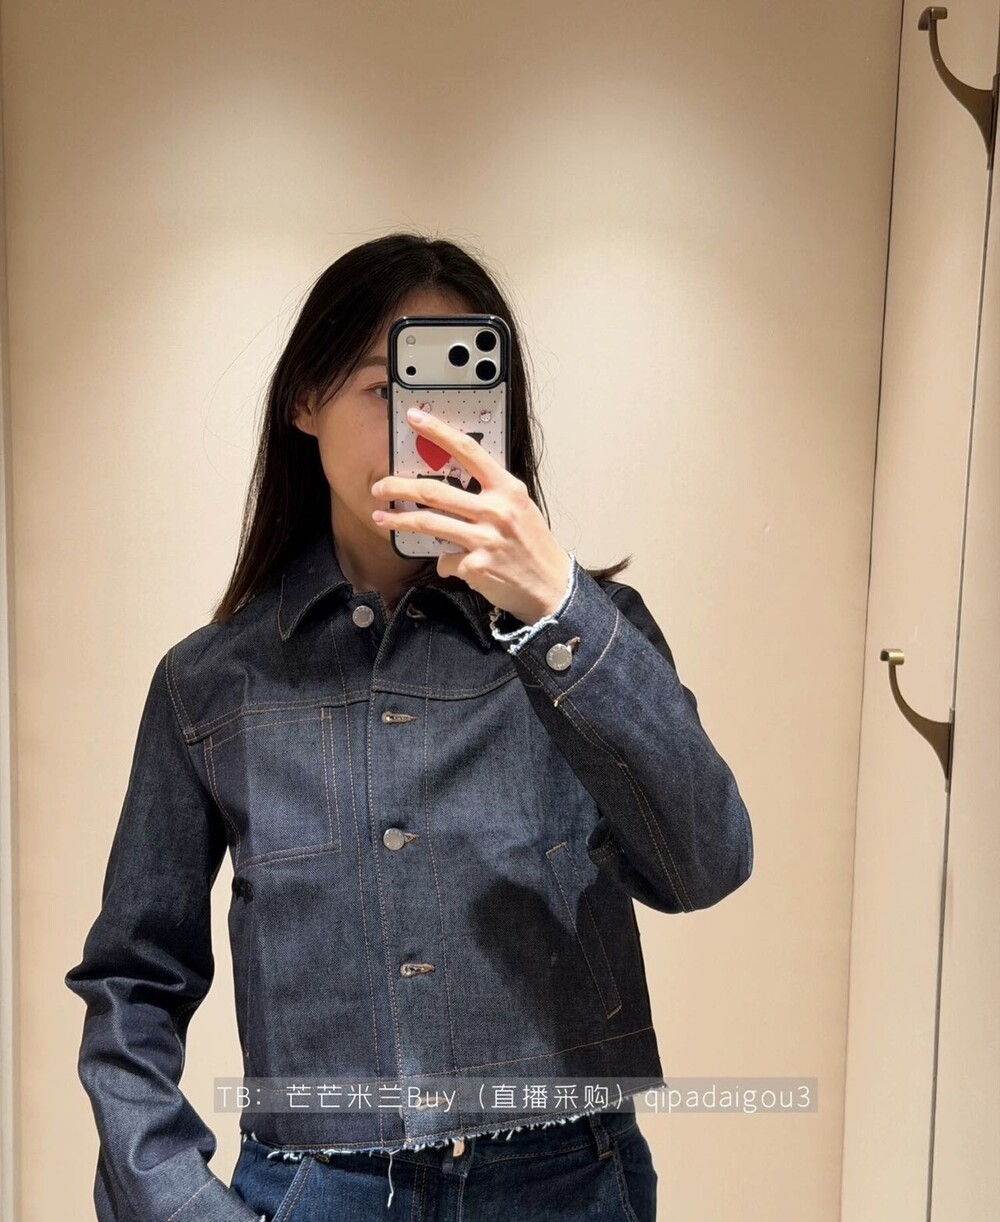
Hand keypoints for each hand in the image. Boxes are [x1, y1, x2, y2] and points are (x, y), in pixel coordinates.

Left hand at [370, 406, 571, 624]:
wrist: (551, 586)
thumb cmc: (533, 546)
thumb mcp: (519, 508)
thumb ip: (490, 494)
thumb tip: (453, 485)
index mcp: (506, 489)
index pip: (468, 450)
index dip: (438, 431)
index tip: (414, 418)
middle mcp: (495, 510)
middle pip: (434, 491)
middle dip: (399, 487)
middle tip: (379, 487)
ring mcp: (485, 539)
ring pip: (429, 523)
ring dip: (399, 521)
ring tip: (381, 518)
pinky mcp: (476, 566)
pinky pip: (445, 560)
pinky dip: (445, 564)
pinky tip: (455, 566)